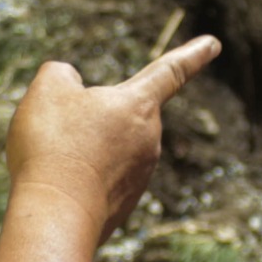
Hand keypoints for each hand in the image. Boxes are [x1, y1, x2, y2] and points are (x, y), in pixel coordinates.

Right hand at [6, 36, 220, 242]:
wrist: (56, 217)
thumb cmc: (54, 145)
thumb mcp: (48, 89)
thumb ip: (61, 74)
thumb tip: (69, 84)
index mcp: (138, 105)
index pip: (170, 71)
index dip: (192, 55)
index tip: (214, 44)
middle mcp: (148, 140)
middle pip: (117, 117)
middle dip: (90, 120)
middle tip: (57, 133)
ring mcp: (139, 177)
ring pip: (102, 150)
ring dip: (79, 151)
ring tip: (53, 163)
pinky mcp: (122, 206)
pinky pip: (95, 181)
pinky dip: (76, 179)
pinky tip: (57, 188)